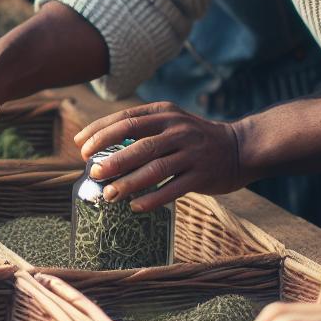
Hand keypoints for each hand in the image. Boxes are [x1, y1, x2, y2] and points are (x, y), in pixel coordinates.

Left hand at [73, 103, 247, 211]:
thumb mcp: (170, 122)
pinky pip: (173, 189)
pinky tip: (135, 207)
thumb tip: (99, 147)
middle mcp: (178, 130)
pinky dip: (153, 199)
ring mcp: (192, 153)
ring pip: (155, 168)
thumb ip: (142, 129)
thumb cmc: (193, 138)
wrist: (239, 148)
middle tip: (92, 172)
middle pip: (139, 143)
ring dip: (129, 183)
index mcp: (164, 113)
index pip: (126, 120)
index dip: (100, 132)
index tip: (81, 147)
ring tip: (109, 195)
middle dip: (112, 159)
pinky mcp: (202, 175)